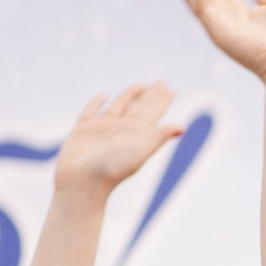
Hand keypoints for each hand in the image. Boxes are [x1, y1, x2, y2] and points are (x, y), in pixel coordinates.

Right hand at [55, 85, 182, 194]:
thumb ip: (158, 137)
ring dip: (130, 95)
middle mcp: (122, 130)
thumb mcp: (139, 151)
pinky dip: (97, 102)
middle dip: (151, 95)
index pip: (153, 113)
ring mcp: (102, 129)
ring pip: (119, 106)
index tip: (171, 89)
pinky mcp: (82, 130)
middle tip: (162, 83)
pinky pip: (91, 111)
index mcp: (137, 134)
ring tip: (141, 85)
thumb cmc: (112, 169)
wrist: (82, 182)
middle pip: (140, 107)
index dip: (162, 101)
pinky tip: (103, 96)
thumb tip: (182, 128)